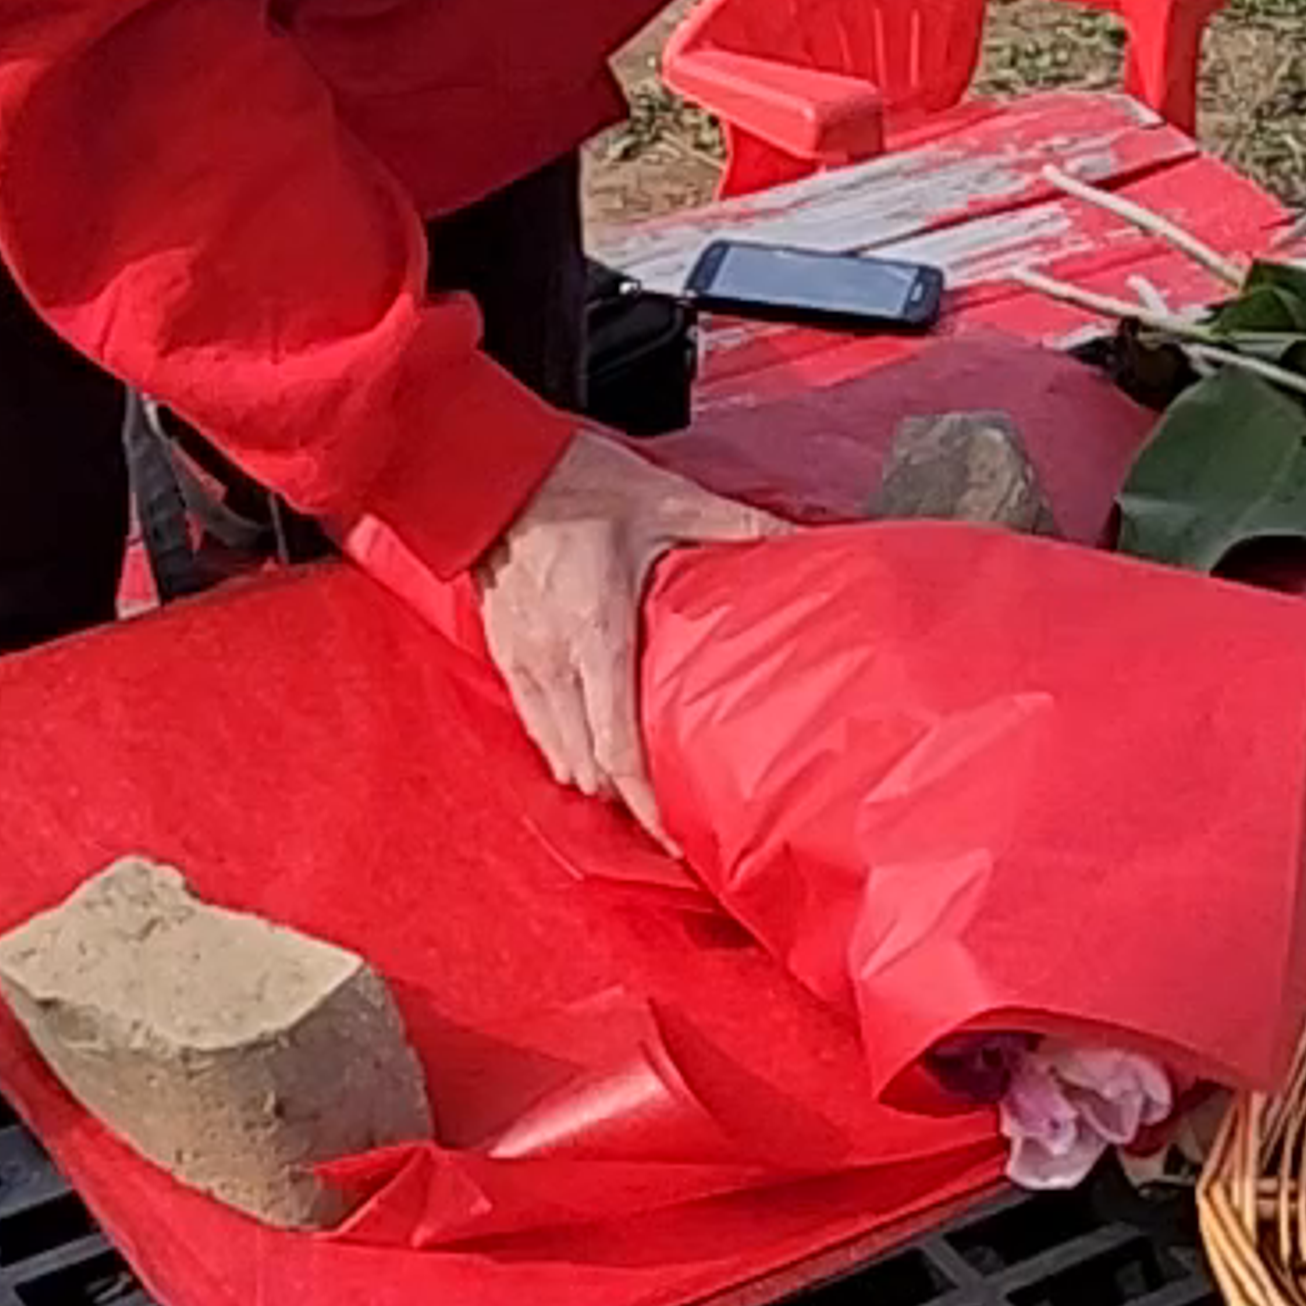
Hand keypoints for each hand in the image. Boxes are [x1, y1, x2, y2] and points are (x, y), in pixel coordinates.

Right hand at [471, 428, 783, 830]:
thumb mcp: (670, 499)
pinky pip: (534, 724)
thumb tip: (808, 541)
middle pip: (585, 766)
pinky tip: (592, 757)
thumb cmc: (582, 483)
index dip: (644, 801)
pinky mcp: (503, 653)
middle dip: (627, 803)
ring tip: (639, 801)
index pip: (615, 744)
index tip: (674, 839)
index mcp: (596, 630)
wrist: (496, 466)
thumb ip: (740, 526)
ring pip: (556, 754)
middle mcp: (554, 659)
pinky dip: (564, 750)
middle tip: (673, 826)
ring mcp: (522, 660)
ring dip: (595, 780)